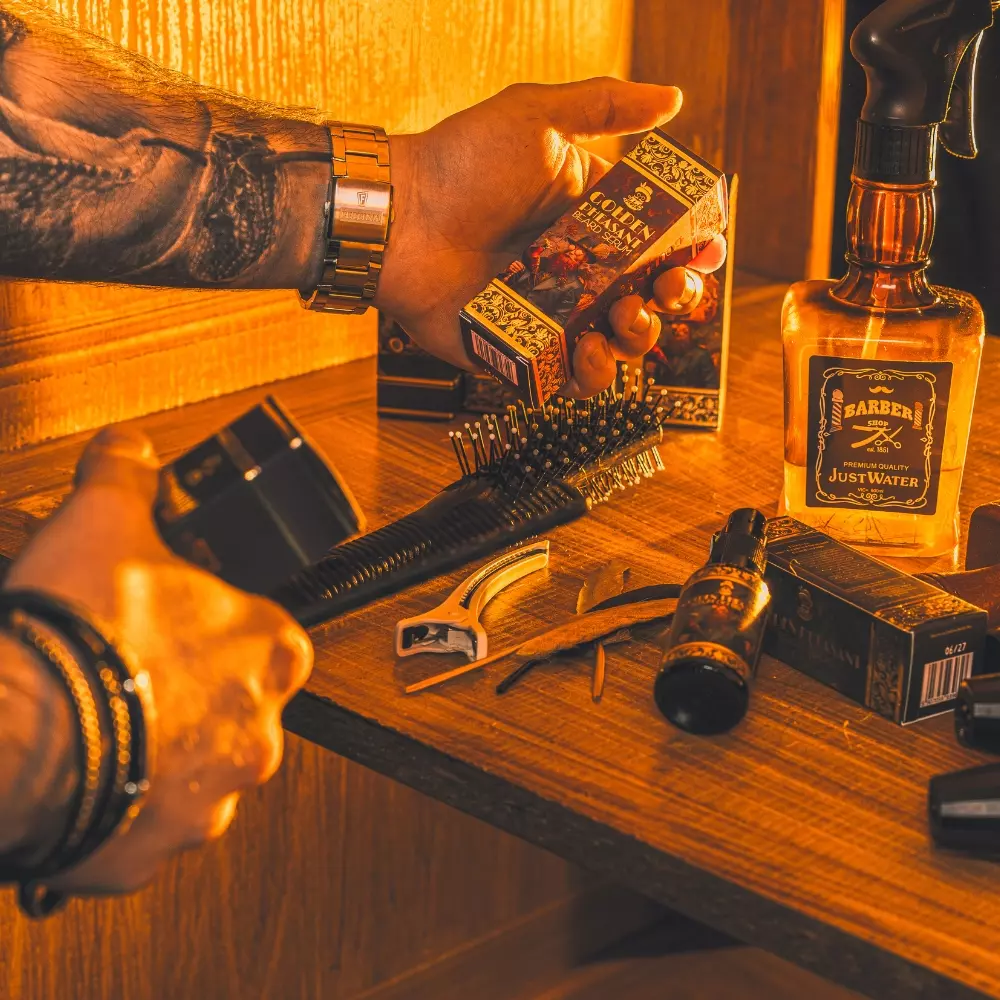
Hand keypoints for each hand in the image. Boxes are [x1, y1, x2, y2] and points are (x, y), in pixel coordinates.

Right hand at [3, 425, 312, 893]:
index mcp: (267, 650)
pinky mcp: (153, 847)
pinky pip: (142, 827)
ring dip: (153, 751)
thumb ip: (128, 476)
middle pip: (235, 707)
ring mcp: (210, 796)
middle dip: (187, 693)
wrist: (14, 732)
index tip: (187, 625)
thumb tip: (130, 449)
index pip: (273, 636)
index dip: (227, 626)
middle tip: (130, 676)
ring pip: (192, 771)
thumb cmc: (77, 630)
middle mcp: (256, 730)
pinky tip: (78, 776)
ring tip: (96, 725)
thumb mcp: (104, 519)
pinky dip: (116, 805)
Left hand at [378, 78, 725, 396]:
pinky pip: (567, 376)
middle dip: (672, 298)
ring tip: (623, 318)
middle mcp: (576, 269)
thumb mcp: (537, 117)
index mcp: (590, 220)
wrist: (401, 218)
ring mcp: (550, 313)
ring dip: (636, 337)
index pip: (657, 243)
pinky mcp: (520, 350)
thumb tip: (673, 99)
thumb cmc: (462, 163)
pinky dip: (589, 375)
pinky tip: (588, 351)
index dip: (689, 251)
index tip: (704, 250)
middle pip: (647, 298)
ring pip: (616, 342)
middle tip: (665, 288)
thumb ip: (606, 106)